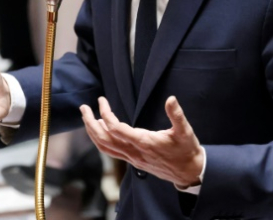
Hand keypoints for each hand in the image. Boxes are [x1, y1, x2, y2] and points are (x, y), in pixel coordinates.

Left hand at [80, 96, 203, 187]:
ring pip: (105, 147)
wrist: (189, 172)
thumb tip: (171, 99)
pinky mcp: (133, 160)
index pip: (116, 129)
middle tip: (83, 108)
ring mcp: (132, 158)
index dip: (106, 114)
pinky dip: (101, 141)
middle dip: (90, 124)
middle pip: (104, 140)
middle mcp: (134, 152)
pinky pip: (111, 152)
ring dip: (93, 132)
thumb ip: (177, 115)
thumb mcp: (185, 131)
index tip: (101, 100)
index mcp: (144, 142)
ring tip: (87, 118)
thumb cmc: (186, 150)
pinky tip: (101, 131)